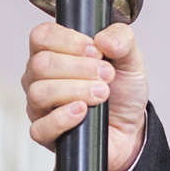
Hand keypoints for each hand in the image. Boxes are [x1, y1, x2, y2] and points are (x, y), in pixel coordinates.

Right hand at [23, 19, 148, 170]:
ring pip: (40, 93)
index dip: (69, 41)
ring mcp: (39, 106)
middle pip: (41, 64)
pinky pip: (40, 127)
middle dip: (79, 68)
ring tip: (101, 94)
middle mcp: (41, 78)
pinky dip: (63, 118)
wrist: (130, 127)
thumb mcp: (130, 59)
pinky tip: (82, 112)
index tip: (96, 51)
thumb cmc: (122, 93)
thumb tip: (104, 38)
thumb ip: (122, 39)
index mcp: (54, 53)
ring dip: (76, 91)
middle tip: (106, 75)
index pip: (42, 37)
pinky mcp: (44, 133)